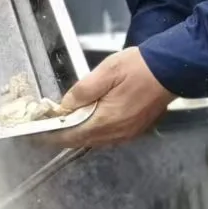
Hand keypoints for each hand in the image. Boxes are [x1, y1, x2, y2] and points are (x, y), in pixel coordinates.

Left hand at [56, 47, 174, 149]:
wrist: (172, 69)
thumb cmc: (138, 68)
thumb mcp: (105, 72)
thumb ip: (82, 91)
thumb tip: (64, 106)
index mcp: (106, 121)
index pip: (71, 136)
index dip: (50, 135)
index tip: (35, 133)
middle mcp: (116, 133)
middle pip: (81, 141)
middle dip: (61, 135)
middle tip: (45, 126)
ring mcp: (127, 134)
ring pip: (94, 140)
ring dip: (77, 133)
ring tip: (62, 122)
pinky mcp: (135, 130)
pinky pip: (107, 136)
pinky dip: (92, 131)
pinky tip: (86, 120)